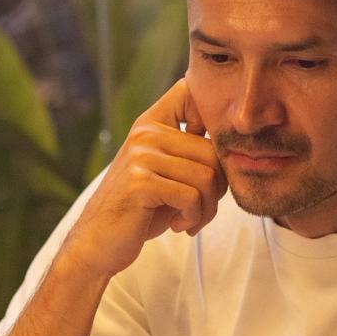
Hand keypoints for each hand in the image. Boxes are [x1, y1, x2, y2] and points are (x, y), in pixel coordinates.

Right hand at [69, 78, 227, 281]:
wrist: (98, 243)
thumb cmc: (141, 210)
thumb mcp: (165, 174)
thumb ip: (192, 154)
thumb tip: (238, 147)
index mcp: (151, 124)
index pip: (190, 91)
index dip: (213, 115)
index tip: (211, 156)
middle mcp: (145, 133)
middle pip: (213, 150)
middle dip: (218, 188)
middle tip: (203, 210)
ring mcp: (141, 155)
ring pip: (207, 176)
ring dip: (207, 208)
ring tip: (191, 220)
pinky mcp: (140, 182)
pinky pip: (191, 196)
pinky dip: (193, 218)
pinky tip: (179, 225)